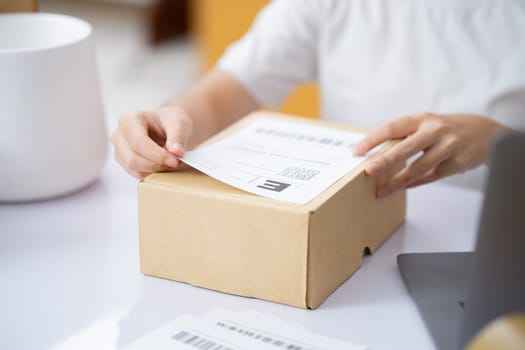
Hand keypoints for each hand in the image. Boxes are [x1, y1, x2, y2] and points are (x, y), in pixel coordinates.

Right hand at [111, 105, 193, 178]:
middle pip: (133, 159)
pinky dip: (152, 173)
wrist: (169, 127)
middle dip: (156, 164)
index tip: (175, 160)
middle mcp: (120, 134)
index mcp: (129, 120)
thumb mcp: (179, 123)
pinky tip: (162, 164)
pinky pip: (136, 174)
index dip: (157, 155)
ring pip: (133, 168)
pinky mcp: (124, 161)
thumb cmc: (170, 122)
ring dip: (154, 169)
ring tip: (169, 161)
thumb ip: (178, 136)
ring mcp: (120, 149)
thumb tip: (176, 152)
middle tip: (175, 162)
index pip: (138, 142)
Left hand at [353, 112, 508, 197]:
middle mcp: (435, 130)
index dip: (373, 139)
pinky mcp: (458, 163)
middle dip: (385, 160)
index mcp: (421, 119)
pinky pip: (432, 176)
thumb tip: (371, 140)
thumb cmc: (446, 128)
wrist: (487, 132)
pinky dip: (415, 183)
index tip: (356, 150)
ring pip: (420, 166)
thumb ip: (401, 133)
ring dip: (399, 180)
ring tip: (382, 190)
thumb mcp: (424, 123)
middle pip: (406, 147)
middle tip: (368, 170)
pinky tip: (402, 187)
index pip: (392, 127)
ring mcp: (448, 147)